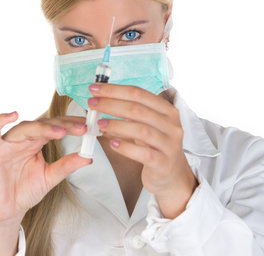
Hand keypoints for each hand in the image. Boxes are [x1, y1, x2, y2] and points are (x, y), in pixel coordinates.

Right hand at [0, 111, 90, 254]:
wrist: (6, 212)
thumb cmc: (24, 192)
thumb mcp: (50, 177)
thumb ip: (66, 166)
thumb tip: (88, 157)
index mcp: (35, 142)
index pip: (54, 127)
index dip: (70, 124)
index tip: (88, 126)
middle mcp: (21, 139)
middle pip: (42, 124)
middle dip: (63, 125)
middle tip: (82, 128)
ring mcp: (6, 144)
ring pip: (24, 127)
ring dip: (43, 127)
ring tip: (61, 131)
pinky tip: (13, 115)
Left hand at [87, 83, 197, 218]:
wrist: (171, 175)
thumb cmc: (154, 146)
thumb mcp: (146, 125)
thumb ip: (129, 112)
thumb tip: (100, 99)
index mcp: (167, 110)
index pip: (138, 93)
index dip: (114, 90)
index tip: (94, 88)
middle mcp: (172, 125)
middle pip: (138, 109)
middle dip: (111, 104)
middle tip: (92, 104)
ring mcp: (170, 144)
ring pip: (141, 130)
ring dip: (116, 125)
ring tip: (99, 124)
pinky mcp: (164, 163)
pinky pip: (143, 153)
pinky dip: (125, 147)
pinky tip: (112, 144)